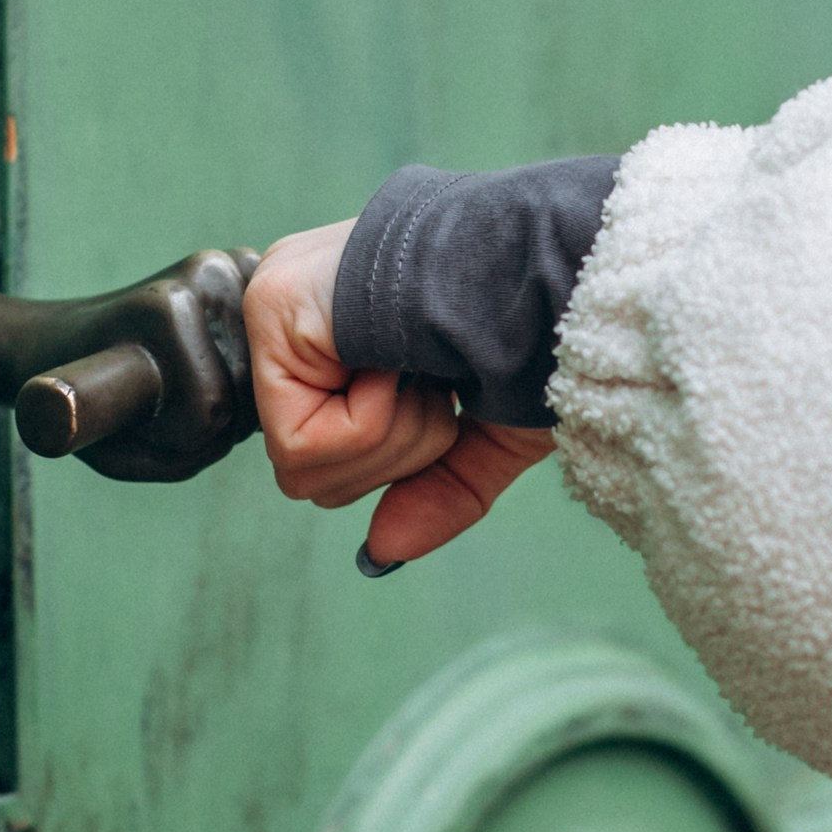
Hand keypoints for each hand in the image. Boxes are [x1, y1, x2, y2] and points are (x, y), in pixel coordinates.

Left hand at [245, 220, 555, 564]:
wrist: (557, 276)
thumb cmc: (544, 329)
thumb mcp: (493, 431)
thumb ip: (438, 491)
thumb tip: (378, 554)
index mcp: (346, 331)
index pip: (331, 456)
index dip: (401, 451)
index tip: (449, 390)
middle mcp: (301, 313)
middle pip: (313, 474)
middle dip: (399, 452)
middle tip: (440, 380)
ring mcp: (279, 304)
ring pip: (305, 468)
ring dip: (393, 435)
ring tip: (426, 365)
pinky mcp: (274, 308)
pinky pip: (303, 441)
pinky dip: (372, 423)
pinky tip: (400, 362)